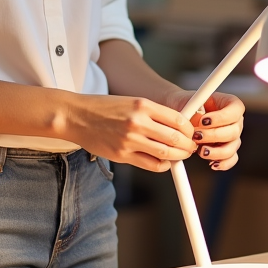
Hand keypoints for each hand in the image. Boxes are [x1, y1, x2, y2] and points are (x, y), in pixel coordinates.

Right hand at [62, 94, 196, 171]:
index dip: (189, 129)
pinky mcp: (122, 155)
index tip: (191, 133)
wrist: (76, 116)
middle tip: (190, 147)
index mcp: (143, 105)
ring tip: (180, 156)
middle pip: (175, 138)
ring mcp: (129, 140)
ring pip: (165, 153)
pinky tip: (164, 163)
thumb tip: (176, 127)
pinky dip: (162, 165)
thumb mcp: (131, 102)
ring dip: (178, 157)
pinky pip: (150, 165)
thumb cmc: (104, 107)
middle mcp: (138, 122)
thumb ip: (153, 113)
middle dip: (188, 145)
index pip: (178, 119)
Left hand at [164, 90, 244, 170]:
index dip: (221, 117)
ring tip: (201, 151)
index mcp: (229, 103)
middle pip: (234, 131)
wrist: (181, 115)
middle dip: (214, 136)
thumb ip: (195, 111)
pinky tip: (212, 164)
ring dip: (216, 152)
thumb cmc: (187, 105)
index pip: (235, 110)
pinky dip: (223, 163)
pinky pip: (231, 159)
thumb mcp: (189, 103)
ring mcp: (233, 137)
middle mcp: (235, 121)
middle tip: (196, 136)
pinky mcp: (228, 150)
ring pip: (232, 148)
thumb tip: (199, 122)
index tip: (203, 121)